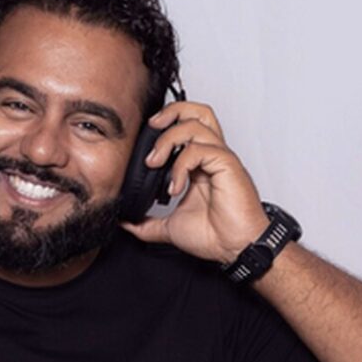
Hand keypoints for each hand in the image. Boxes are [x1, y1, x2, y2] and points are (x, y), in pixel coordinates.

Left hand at [121, 101, 270, 263]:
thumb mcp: (169, 227)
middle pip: (197, 111)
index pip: (186, 126)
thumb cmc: (214, 236)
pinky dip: (180, 165)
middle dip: (171, 112)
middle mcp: (212, 156)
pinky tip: (174, 187)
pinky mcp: (227, 165)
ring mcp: (221, 159)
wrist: (235, 249)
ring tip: (154, 163)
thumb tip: (126, 223)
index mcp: (200, 164)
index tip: (144, 142)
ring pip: (196, 124)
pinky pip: (199, 150)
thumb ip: (147, 223)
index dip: (165, 125)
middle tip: (151, 129)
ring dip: (168, 139)